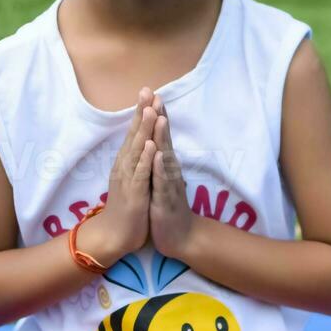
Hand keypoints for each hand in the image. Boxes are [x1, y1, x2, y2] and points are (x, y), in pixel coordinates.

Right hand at [81, 87, 156, 262]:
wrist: (114, 236)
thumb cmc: (126, 207)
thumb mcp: (132, 179)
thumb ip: (135, 161)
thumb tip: (140, 143)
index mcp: (127, 162)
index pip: (135, 133)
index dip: (141, 113)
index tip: (148, 92)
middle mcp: (125, 166)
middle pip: (134, 135)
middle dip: (141, 112)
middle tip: (147, 90)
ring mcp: (128, 179)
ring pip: (137, 151)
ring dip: (143, 130)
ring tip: (149, 110)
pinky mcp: (134, 194)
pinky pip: (140, 174)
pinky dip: (146, 160)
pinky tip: (151, 146)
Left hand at [149, 95, 196, 259]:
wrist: (181, 238)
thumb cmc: (167, 207)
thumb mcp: (160, 181)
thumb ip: (159, 161)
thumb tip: (155, 141)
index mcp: (164, 165)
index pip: (159, 136)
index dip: (155, 115)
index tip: (149, 93)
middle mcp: (169, 170)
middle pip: (164, 139)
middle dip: (159, 117)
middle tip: (156, 94)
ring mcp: (169, 184)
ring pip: (165, 157)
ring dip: (162, 138)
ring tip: (158, 118)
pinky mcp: (166, 200)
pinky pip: (162, 183)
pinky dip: (159, 169)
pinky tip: (157, 156)